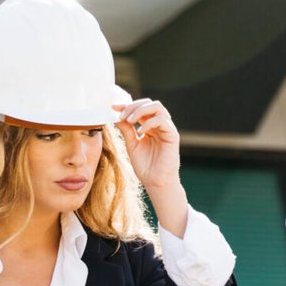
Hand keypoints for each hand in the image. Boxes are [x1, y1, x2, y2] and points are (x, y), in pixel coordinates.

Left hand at [113, 99, 188, 234]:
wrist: (155, 183)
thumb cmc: (145, 167)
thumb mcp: (131, 144)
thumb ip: (126, 129)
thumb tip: (117, 115)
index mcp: (150, 126)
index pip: (140, 108)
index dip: (126, 105)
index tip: (113, 107)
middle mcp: (159, 125)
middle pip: (149, 103)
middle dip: (133, 106)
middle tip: (121, 115)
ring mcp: (167, 129)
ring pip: (157, 107)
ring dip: (141, 110)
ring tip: (129, 121)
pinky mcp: (173, 135)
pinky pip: (162, 120)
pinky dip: (149, 122)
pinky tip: (140, 132)